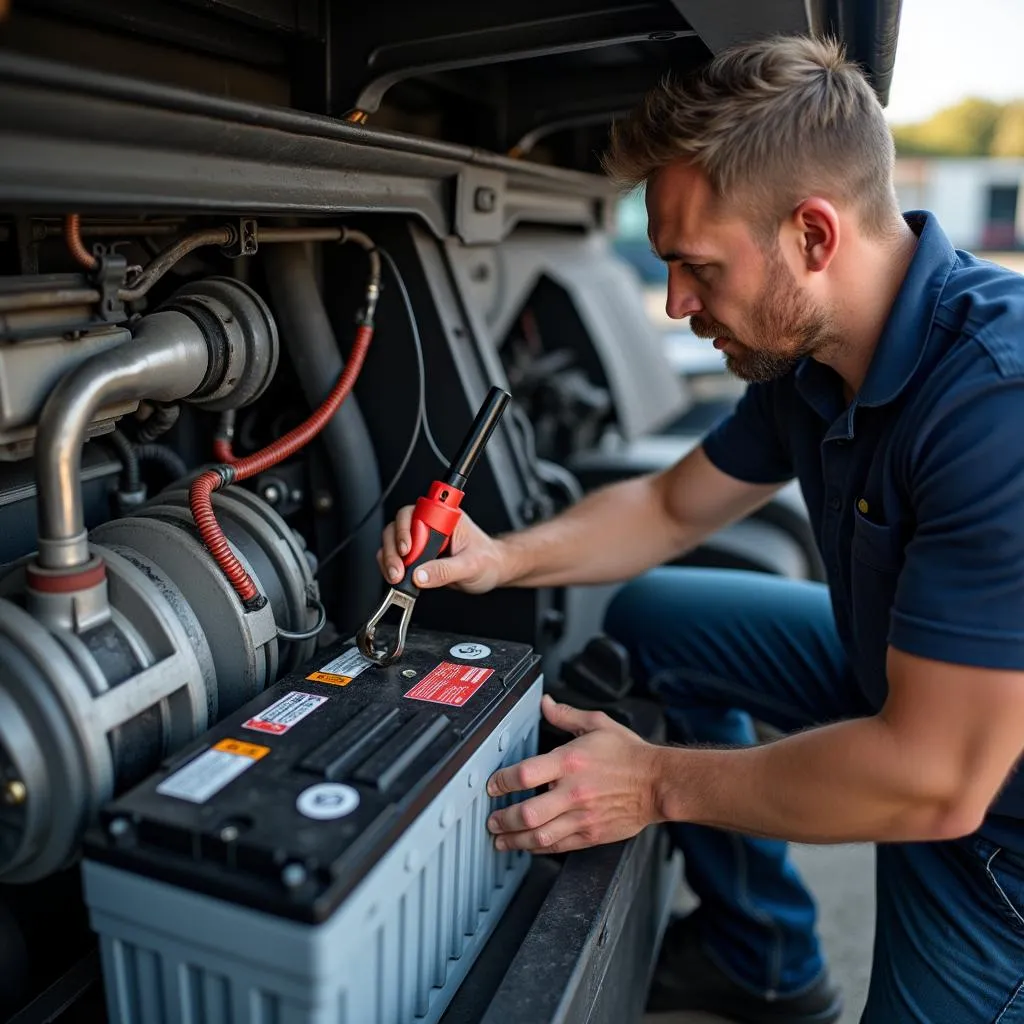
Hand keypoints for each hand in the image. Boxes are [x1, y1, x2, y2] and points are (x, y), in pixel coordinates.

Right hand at [377, 507, 507, 594]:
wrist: (492, 571)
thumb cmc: (488, 560)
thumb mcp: (471, 565)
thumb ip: (446, 571)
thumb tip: (420, 575)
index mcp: (447, 517)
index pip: (419, 512)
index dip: (407, 528)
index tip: (407, 548)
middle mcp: (431, 524)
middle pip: (399, 524)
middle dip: (394, 547)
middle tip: (400, 568)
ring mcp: (422, 539)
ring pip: (392, 540)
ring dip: (389, 558)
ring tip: (397, 576)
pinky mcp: (417, 555)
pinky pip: (395, 556)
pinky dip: (390, 567)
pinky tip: (396, 578)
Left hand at [485, 694, 663, 853]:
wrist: (658, 783)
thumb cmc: (630, 754)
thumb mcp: (598, 724)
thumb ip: (566, 715)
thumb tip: (545, 703)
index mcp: (570, 762)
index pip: (524, 774)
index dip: (501, 782)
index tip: (492, 786)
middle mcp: (573, 792)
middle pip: (527, 813)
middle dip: (502, 820)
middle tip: (491, 820)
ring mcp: (582, 817)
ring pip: (539, 837)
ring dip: (515, 840)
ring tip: (501, 840)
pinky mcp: (591, 834)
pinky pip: (558, 846)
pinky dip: (539, 849)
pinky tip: (529, 846)